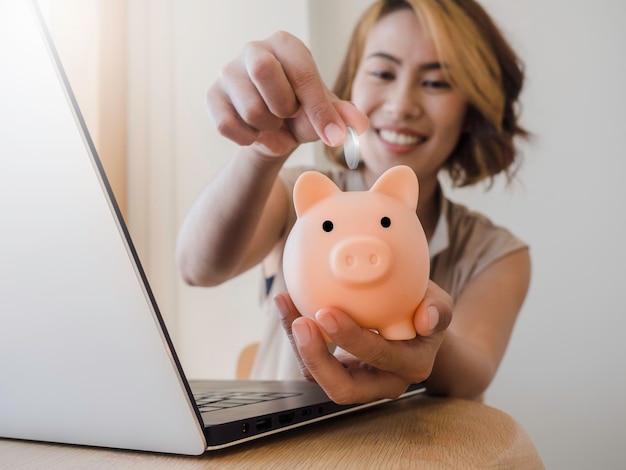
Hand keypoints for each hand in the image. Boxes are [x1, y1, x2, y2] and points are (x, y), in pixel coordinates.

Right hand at [206, 31, 367, 156]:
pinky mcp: (212, 96)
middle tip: (289, 116)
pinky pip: (227, 125)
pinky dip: (248, 139)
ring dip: (269, 130)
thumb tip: (358, 124)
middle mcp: (254, 49)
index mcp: (286, 45)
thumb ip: (342, 116)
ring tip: (274, 127)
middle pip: (263, 72)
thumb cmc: (302, 113)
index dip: (319, 108)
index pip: (302, 72)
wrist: (272, 132)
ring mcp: (228, 71)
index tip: (332, 136)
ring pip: (250, 108)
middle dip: (284, 108)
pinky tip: (255, 133)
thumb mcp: (325, 113)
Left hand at [274, 281, 452, 404]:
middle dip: (316, 358)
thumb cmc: (424, 310)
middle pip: (343, 388)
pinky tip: (287, 301)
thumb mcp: (439, 304)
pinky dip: (295, 332)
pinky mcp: (337, 369)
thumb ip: (439, 309)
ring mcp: (358, 380)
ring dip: (298, 344)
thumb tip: (427, 319)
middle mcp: (384, 381)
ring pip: (320, 378)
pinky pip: (311, 360)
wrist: (415, 325)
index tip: (327, 312)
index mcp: (411, 365)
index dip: (352, 339)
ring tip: (286, 304)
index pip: (379, 357)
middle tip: (300, 322)